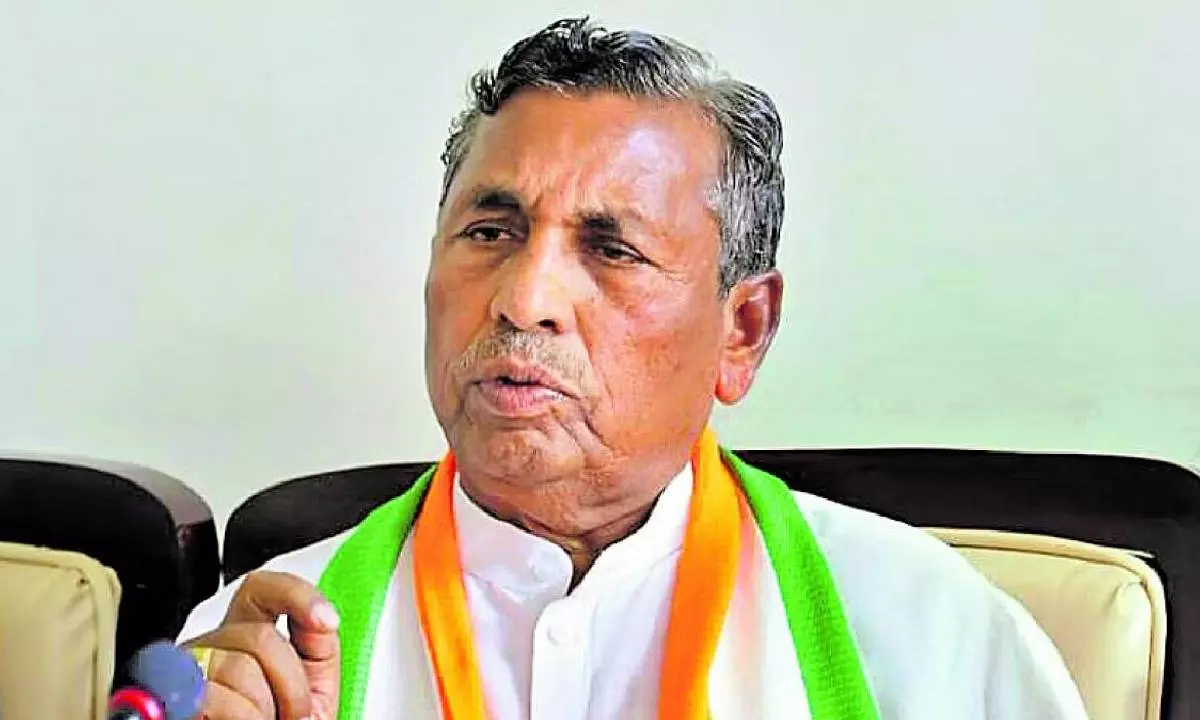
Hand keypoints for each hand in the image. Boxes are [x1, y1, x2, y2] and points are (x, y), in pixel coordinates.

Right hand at [182, 571, 339, 719]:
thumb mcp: (311, 687)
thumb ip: (316, 645)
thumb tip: (322, 618)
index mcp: (245, 636)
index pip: (261, 589)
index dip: (296, 594)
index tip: (326, 620)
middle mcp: (212, 646)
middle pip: (260, 637)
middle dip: (292, 685)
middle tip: (290, 716)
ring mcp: (186, 672)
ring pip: (240, 667)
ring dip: (267, 710)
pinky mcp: (170, 699)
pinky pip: (215, 696)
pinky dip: (243, 718)